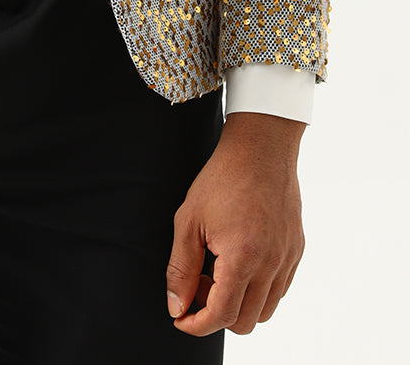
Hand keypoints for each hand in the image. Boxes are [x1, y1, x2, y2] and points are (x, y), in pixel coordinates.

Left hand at [165, 111, 305, 336]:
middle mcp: (271, 264)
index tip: (181, 317)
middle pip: (245, 321)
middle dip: (215, 314)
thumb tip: (177, 306)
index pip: (221, 315)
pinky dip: (258, 290)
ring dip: (238, 304)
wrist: (260, 149)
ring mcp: (288, 259)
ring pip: (265, 310)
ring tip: (218, 271)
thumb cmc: (222, 178)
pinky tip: (238, 262)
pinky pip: (279, 289)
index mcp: (243, 258)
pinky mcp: (296, 251)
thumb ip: (181, 269)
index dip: (197, 324)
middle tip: (198, 284)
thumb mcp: (189, 221)